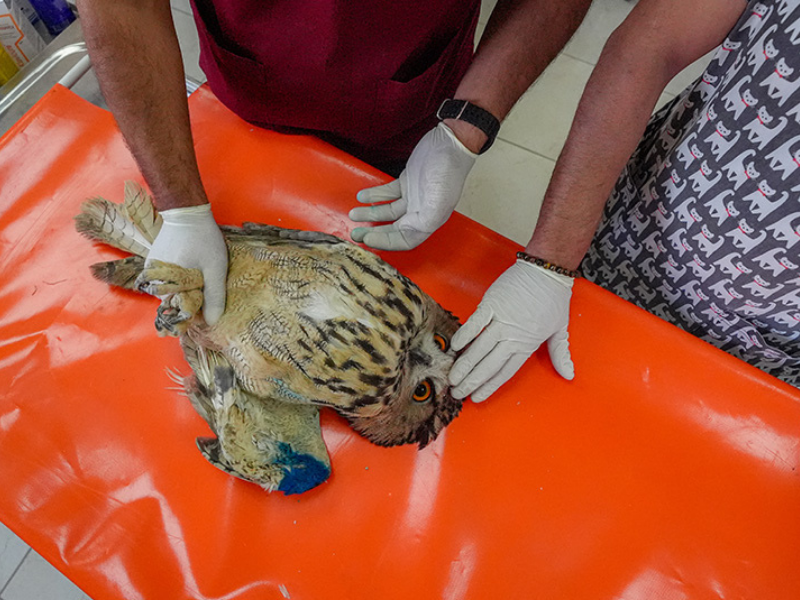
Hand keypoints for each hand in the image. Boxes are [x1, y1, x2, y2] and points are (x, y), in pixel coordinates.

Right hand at [146, 204, 227, 324]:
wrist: (186, 212)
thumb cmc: (203, 239)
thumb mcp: (215, 269)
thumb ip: (214, 296)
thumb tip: (212, 322)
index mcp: (166, 285)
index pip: (179, 311)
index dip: (196, 310)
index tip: (209, 305)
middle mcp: (154, 281)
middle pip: (174, 300)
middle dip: (191, 299)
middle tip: (208, 287)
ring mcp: (153, 270)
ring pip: (171, 289)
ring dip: (186, 288)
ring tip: (201, 276)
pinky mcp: (155, 261)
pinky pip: (167, 278)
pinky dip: (180, 278)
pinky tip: (193, 269)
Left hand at [349, 122, 476, 249]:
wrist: (451, 143)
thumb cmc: (448, 172)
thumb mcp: (439, 202)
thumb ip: (424, 221)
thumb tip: (407, 231)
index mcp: (429, 220)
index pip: (404, 240)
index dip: (385, 242)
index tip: (368, 239)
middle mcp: (420, 211)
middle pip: (393, 229)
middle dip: (374, 232)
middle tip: (355, 233)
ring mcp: (413, 196)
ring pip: (388, 212)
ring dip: (371, 214)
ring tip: (354, 214)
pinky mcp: (407, 181)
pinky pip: (387, 193)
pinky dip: (375, 195)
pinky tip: (363, 196)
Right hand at [448, 260, 574, 401]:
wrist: (546, 270)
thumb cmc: (553, 298)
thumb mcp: (560, 329)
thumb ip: (560, 354)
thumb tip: (569, 375)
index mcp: (527, 344)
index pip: (505, 372)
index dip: (489, 386)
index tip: (477, 397)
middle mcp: (512, 335)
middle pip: (488, 364)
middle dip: (471, 381)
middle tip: (457, 393)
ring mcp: (500, 319)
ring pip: (478, 348)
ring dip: (464, 364)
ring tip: (452, 377)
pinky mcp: (491, 304)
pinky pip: (474, 323)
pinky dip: (464, 335)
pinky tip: (454, 347)